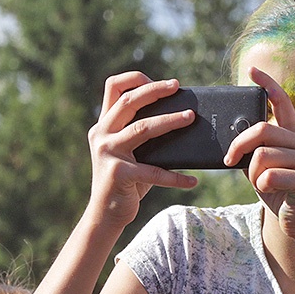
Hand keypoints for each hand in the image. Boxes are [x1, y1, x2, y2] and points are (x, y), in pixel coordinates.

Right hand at [85, 72, 197, 227]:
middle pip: (129, 101)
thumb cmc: (125, 182)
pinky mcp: (118, 174)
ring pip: (142, 128)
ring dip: (170, 121)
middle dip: (155, 90)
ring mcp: (108, 153)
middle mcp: (102, 135)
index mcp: (104, 125)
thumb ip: (142, 135)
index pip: (113, 87)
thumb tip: (180, 118)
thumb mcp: (130, 153)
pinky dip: (176, 177)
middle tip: (177, 86)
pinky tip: (192, 181)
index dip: (136, 79)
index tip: (160, 83)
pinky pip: (153, 172)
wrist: (105, 214)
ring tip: (190, 118)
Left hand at [224, 67, 294, 242]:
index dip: (267, 85)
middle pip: (262, 129)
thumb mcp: (263, 169)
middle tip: (228, 159)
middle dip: (239, 144)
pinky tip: (270, 192)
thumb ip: (254, 151)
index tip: (252, 70)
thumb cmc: (281, 194)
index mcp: (294, 136)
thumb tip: (233, 139)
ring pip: (262, 154)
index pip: (281, 103)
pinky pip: (269, 175)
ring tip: (260, 183)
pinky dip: (261, 186)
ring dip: (252, 172)